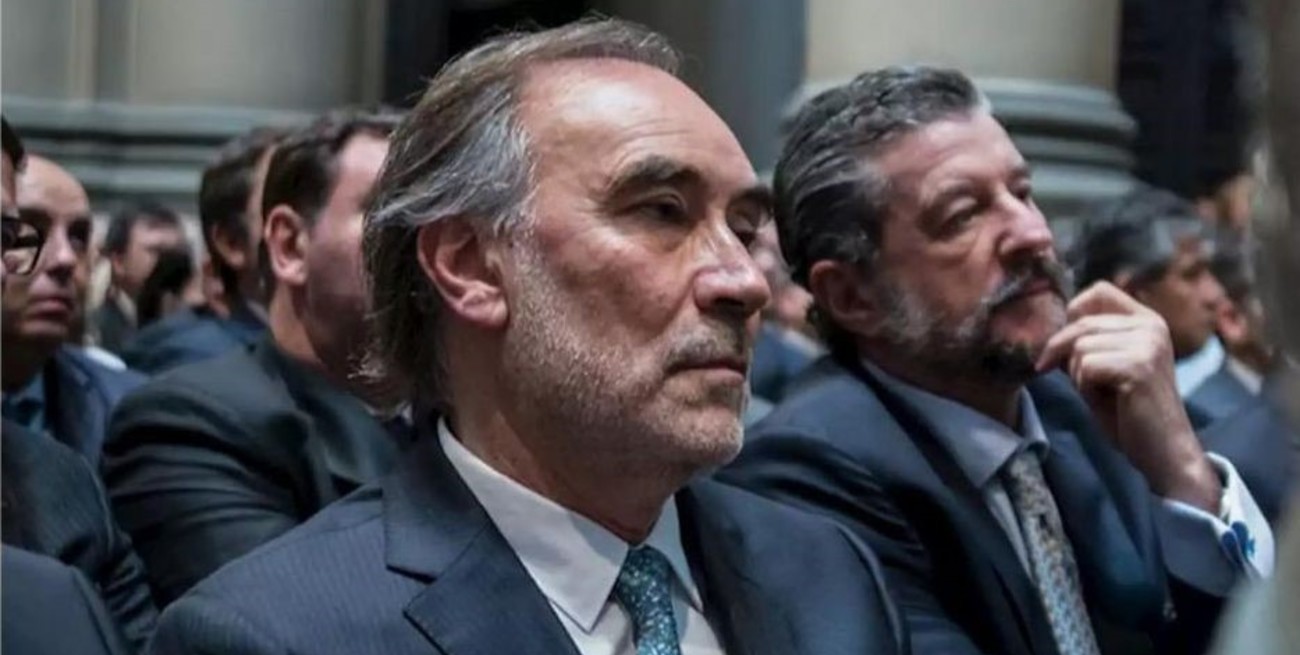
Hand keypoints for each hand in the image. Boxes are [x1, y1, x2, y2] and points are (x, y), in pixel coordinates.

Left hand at [1036, 282, 1220, 512]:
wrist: (1163, 452)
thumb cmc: (1129, 413)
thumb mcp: (1104, 369)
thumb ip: (1085, 344)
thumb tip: (1049, 330)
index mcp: (1146, 320)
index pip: (1098, 291)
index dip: (1073, 315)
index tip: (1065, 346)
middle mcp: (1151, 325)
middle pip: (1080, 322)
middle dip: (1066, 354)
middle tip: (1081, 384)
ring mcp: (1148, 343)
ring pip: (1080, 346)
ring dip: (1079, 375)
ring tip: (1104, 393)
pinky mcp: (1139, 365)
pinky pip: (1086, 367)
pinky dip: (1086, 388)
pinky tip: (1109, 401)